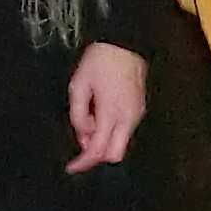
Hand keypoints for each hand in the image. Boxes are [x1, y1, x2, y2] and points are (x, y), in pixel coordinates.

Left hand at [63, 40, 149, 173]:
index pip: (97, 150)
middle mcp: (128, 118)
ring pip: (120, 143)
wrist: (124, 42)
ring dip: (103, 140)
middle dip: (96, 154)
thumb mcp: (78, 86)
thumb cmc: (100, 61)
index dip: (83, 162)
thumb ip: (78, 115)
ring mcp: (137, 114)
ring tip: (90, 115)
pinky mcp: (140, 108)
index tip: (71, 167)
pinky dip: (111, 131)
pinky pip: (125, 130)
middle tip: (81, 139)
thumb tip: (83, 134)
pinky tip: (100, 112)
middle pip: (114, 155)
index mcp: (111, 113)